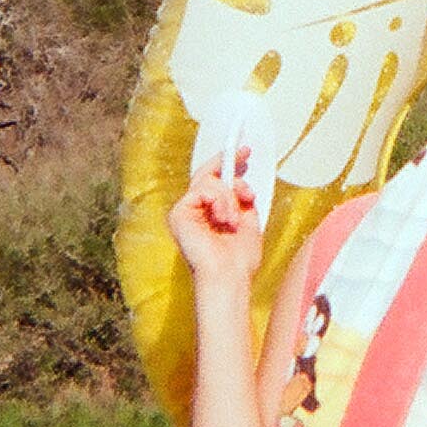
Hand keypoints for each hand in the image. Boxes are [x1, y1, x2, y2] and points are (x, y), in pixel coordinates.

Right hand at [168, 149, 265, 291]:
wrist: (229, 275)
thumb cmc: (239, 259)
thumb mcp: (247, 219)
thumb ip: (241, 198)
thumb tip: (240, 178)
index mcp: (210, 214)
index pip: (215, 182)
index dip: (228, 164)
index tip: (245, 152)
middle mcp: (194, 211)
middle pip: (207, 174)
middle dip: (228, 162)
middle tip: (244, 153)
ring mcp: (185, 211)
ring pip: (210, 181)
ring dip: (229, 197)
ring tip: (233, 220)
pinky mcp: (179, 213)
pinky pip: (202, 189)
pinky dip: (219, 200)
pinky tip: (223, 218)